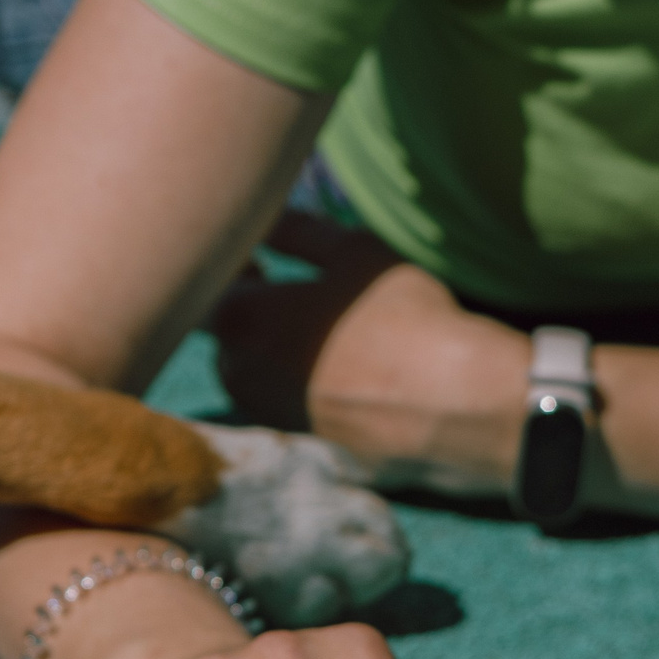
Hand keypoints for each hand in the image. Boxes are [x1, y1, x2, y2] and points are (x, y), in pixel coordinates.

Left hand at [212, 215, 532, 496]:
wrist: (448, 404)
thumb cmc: (401, 317)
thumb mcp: (353, 253)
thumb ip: (297, 231)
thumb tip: (264, 216)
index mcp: (241, 319)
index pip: (209, 284)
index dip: (232, 266)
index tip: (255, 256)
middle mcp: (239, 372)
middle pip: (223, 335)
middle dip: (243, 311)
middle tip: (275, 289)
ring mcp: (265, 414)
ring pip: (247, 375)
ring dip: (264, 352)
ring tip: (308, 333)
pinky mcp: (298, 442)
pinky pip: (279, 406)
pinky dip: (292, 387)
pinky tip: (334, 373)